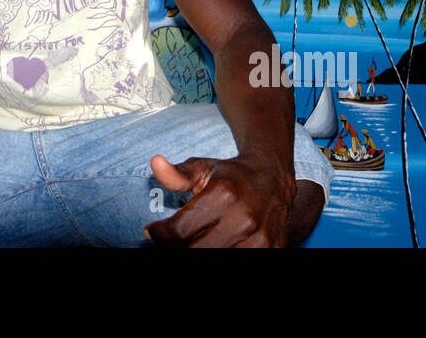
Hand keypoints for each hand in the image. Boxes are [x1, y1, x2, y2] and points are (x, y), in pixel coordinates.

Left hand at [143, 153, 294, 247]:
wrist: (274, 181)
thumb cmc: (232, 176)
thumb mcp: (203, 168)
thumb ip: (177, 174)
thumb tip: (155, 163)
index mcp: (225, 194)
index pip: (181, 228)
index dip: (160, 234)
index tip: (151, 231)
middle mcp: (245, 218)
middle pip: (196, 250)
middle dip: (173, 248)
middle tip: (166, 243)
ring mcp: (261, 238)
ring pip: (216, 259)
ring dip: (194, 252)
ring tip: (186, 243)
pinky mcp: (272, 249)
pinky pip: (237, 261)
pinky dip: (217, 255)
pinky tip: (209, 245)